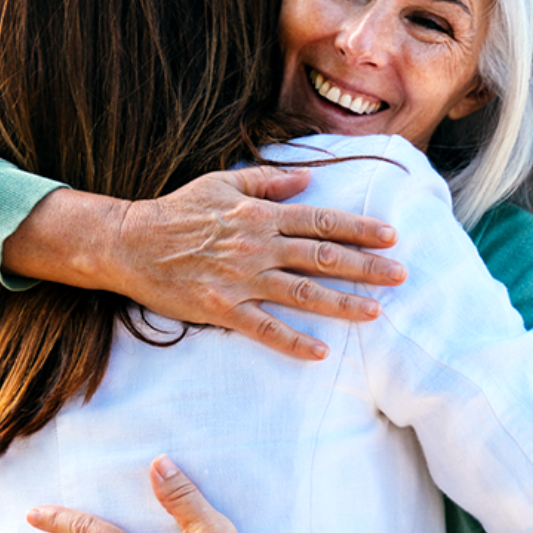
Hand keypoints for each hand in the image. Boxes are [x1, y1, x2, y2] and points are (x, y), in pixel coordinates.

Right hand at [110, 166, 405, 359]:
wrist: (131, 242)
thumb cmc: (178, 211)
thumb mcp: (222, 183)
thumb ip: (267, 180)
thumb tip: (307, 179)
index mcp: (260, 214)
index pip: (321, 221)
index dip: (358, 229)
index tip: (391, 236)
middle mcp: (257, 246)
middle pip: (322, 257)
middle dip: (365, 267)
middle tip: (401, 276)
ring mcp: (241, 279)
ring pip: (302, 294)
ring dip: (342, 304)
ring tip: (375, 312)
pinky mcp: (222, 308)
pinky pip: (264, 329)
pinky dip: (293, 342)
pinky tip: (320, 353)